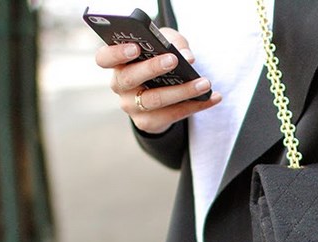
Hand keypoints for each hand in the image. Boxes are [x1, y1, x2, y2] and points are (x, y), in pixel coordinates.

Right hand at [94, 28, 221, 133]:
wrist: (160, 98)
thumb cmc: (159, 63)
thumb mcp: (164, 46)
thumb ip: (173, 43)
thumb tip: (187, 56)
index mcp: (118, 64)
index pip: (105, 58)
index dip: (117, 53)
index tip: (135, 48)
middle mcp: (120, 86)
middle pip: (130, 78)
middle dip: (152, 68)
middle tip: (174, 60)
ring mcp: (132, 107)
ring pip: (155, 100)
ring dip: (182, 91)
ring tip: (205, 83)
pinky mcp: (148, 123)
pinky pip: (173, 115)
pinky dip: (196, 105)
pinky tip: (213, 97)